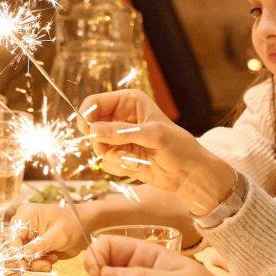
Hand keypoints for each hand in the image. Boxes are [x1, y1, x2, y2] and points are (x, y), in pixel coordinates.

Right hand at [12, 197, 93, 262]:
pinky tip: (52, 258)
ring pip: (20, 256)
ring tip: (51, 261)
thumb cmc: (74, 224)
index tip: (23, 263)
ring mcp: (28, 236)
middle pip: (13, 247)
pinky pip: (29, 259)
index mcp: (27, 215)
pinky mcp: (33, 246)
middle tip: (43, 265)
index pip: (12, 235)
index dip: (15, 251)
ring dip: (35, 263)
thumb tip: (23, 254)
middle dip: (27, 260)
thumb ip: (40, 245)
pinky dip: (39, 263)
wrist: (84, 227)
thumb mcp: (58, 235)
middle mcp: (24, 225)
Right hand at [77, 92, 232, 215]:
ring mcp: (119, 138)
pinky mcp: (120, 155)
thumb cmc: (178, 146)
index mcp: (128, 102)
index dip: (87, 115)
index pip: (95, 102)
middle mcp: (120, 118)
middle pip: (91, 125)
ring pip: (97, 146)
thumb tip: (93, 130)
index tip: (87, 130)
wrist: (188, 173)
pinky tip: (137, 166)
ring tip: (133, 159)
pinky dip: (119, 166)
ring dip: (113, 156)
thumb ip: (122, 132)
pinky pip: (106, 162)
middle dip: (100, 140)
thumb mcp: (152, 135)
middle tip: (109, 149)